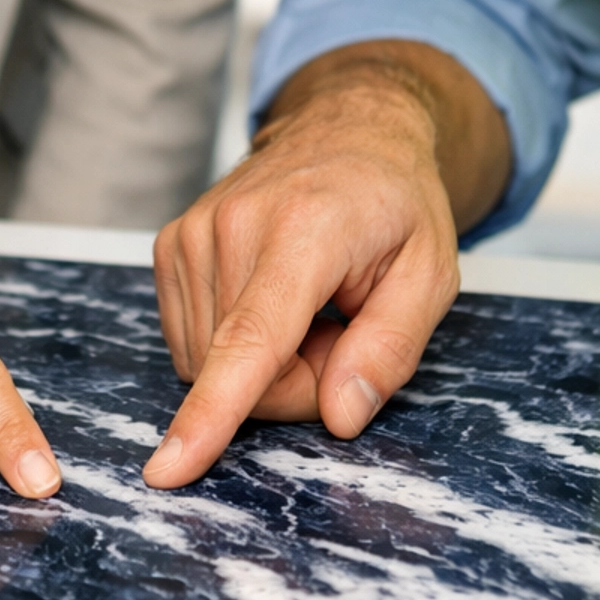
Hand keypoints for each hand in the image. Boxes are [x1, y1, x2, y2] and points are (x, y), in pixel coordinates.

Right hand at [146, 42, 509, 487]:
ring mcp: (191, 233)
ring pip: (208, 365)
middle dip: (298, 381)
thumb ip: (389, 350)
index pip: (251, 338)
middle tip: (342, 332)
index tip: (169, 468)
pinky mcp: (170, 245)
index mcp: (305, 230)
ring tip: (310, 310)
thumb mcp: (431, 275)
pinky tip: (272, 304)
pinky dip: (235, 345)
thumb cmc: (395, 204)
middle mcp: (233, 225)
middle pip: (243, 373)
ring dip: (265, 365)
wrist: (348, 130)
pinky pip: (191, 343)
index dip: (213, 412)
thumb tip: (338, 417)